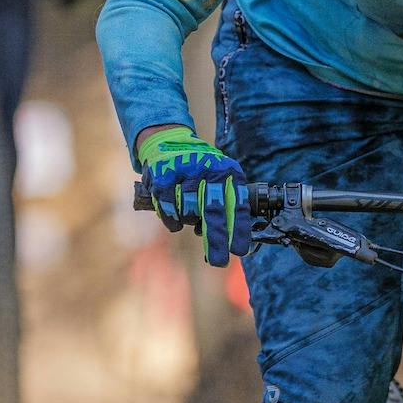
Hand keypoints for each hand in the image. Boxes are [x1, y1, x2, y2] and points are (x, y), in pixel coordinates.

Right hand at [137, 126, 252, 265]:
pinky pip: (170, 210)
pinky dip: (172, 220)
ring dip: (189, 221)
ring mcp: (185, 171)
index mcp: (229, 172)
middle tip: (219, 261)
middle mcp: (209, 169)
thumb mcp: (221, 177)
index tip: (239, 251)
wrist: (169, 141)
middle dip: (216, 240)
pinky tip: (175, 220)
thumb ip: (227, 204)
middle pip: (213, 212)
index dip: (238, 230)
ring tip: (189, 214)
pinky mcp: (163, 176)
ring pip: (189, 213)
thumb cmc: (201, 169)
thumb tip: (232, 243)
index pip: (237, 204)